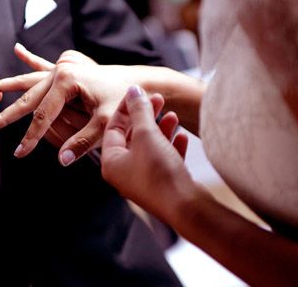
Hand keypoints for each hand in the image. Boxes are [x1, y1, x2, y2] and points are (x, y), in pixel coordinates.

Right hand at [0, 44, 143, 164]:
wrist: (139, 83)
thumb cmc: (125, 102)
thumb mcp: (106, 123)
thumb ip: (84, 141)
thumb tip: (63, 160)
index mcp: (68, 81)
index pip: (44, 115)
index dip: (31, 136)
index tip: (20, 153)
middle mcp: (61, 71)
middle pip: (29, 98)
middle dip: (8, 114)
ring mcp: (63, 69)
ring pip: (31, 83)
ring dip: (11, 88)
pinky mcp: (68, 69)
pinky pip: (44, 66)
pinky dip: (31, 60)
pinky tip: (19, 49)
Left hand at [101, 85, 190, 222]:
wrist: (186, 208)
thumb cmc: (160, 171)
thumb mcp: (146, 134)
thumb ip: (139, 110)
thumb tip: (134, 90)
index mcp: (111, 163)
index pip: (113, 128)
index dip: (126, 107)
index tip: (140, 92)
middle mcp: (124, 174)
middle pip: (132, 137)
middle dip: (146, 117)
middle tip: (159, 99)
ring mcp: (144, 181)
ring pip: (150, 148)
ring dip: (161, 130)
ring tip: (174, 116)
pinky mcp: (163, 186)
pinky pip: (164, 161)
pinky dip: (171, 146)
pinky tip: (182, 136)